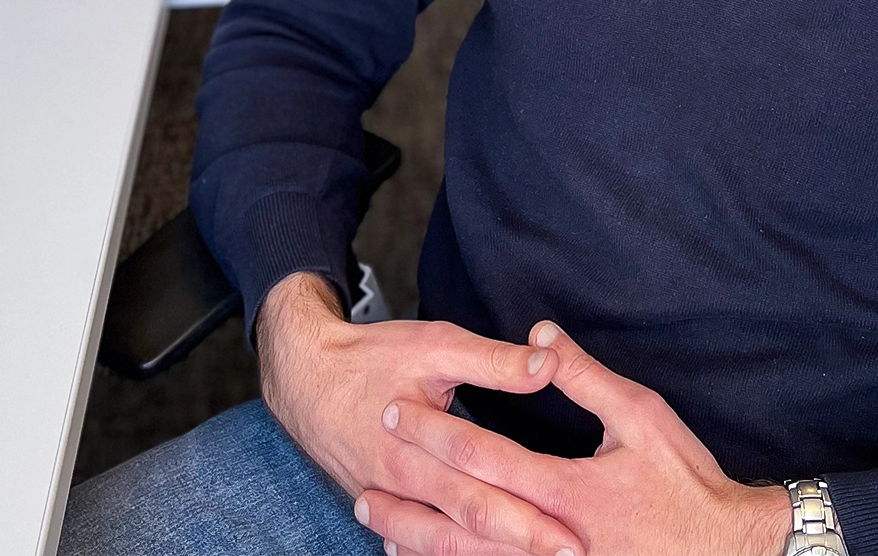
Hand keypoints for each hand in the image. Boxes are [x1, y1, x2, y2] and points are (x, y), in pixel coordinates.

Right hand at [257, 273, 583, 555]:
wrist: (304, 377)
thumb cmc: (375, 357)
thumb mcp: (436, 343)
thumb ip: (493, 360)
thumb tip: (548, 365)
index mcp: (417, 440)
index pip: (484, 477)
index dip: (528, 505)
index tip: (573, 528)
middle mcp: (401, 479)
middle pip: (468, 517)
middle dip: (520, 541)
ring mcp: (386, 499)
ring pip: (442, 539)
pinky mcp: (379, 505)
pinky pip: (416, 541)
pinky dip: (442, 555)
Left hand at [358, 320, 793, 555]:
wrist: (726, 551)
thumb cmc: (687, 481)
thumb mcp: (641, 414)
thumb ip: (585, 376)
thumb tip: (540, 338)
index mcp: (571, 492)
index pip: (486, 456)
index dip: (436, 433)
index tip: (396, 411)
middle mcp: (555, 543)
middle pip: (462, 523)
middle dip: (410, 501)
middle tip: (364, 484)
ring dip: (418, 545)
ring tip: (377, 523)